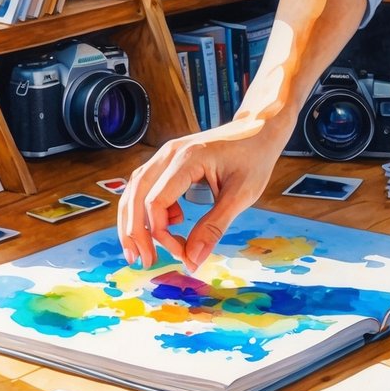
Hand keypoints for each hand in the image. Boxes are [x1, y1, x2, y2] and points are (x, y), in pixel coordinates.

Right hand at [118, 117, 289, 271]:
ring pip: (134, 190)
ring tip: (136, 250)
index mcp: (186, 159)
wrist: (258, 129)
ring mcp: (165, 155)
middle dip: (134, 232)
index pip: (156, 202)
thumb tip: (192, 260)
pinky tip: (166, 225)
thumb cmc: (253, 158)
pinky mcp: (167, 161)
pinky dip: (144, 209)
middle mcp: (168, 154)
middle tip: (140, 261)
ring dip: (131, 222)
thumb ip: (214, 226)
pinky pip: (144, 186)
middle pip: (135, 195)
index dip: (161, 234)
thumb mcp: (241, 195)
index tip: (181, 254)